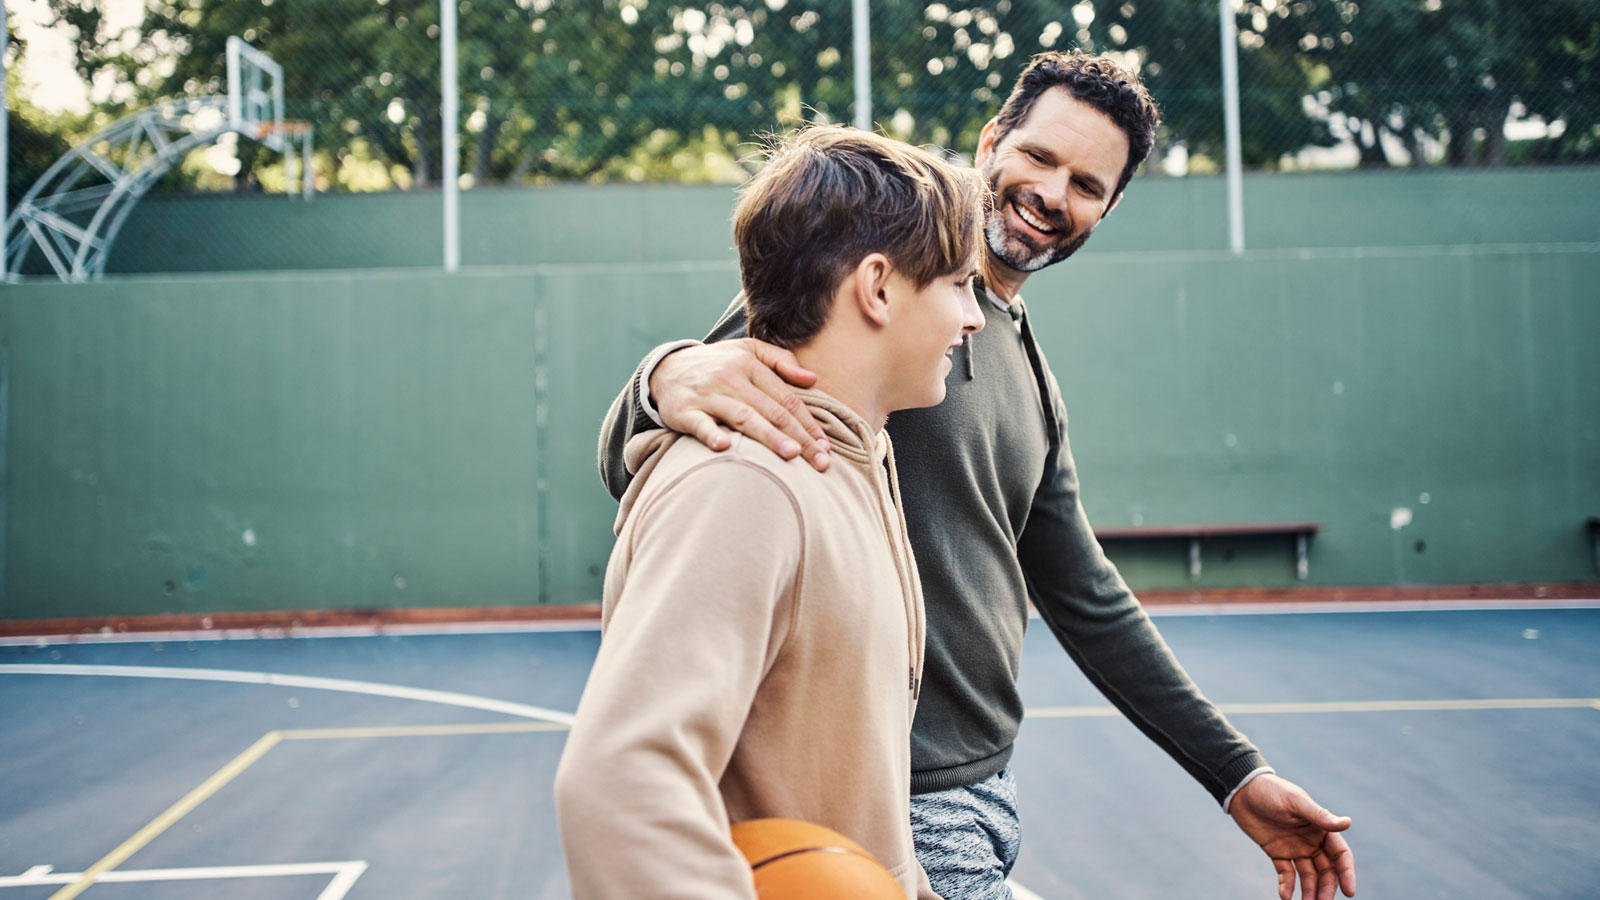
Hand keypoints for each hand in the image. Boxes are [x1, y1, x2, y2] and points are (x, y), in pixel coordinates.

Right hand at [649, 338, 829, 470]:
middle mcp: (731, 378)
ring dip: (769, 437)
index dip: (808, 422)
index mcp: (749, 365)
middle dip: (800, 437)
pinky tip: (726, 446)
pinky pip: (700, 424)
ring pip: (744, 418)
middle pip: (772, 411)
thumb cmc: (716, 364)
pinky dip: (712, 435)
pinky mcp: (684, 411)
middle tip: (820, 461)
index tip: (827, 446)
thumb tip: (812, 378)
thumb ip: (780, 361)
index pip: (786, 398)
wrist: (666, 369)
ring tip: (791, 455)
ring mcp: (707, 395)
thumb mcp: (747, 350)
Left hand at [1228, 774, 1355, 899]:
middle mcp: (1312, 841)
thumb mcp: (1296, 802)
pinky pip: (1286, 873)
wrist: (1242, 790)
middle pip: (1326, 870)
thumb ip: (1320, 816)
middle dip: (1326, 888)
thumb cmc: (1272, 791)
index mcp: (1321, 828)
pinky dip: (1287, 886)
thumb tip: (1348, 823)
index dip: (1346, 872)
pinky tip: (1285, 896)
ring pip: (1308, 876)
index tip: (1349, 892)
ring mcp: (1295, 848)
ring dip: (1309, 891)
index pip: (1340, 855)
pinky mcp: (1277, 853)